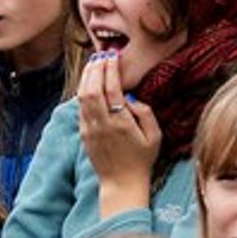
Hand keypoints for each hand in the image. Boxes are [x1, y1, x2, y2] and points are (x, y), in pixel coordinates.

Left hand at [78, 53, 159, 217]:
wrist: (121, 183)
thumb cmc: (142, 160)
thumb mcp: (155, 137)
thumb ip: (146, 114)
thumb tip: (132, 98)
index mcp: (120, 123)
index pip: (111, 89)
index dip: (110, 70)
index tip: (113, 56)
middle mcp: (101, 124)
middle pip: (92, 89)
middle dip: (95, 69)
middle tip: (101, 54)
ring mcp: (89, 129)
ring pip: (82, 97)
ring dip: (86, 78)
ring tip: (92, 64)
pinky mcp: (83, 134)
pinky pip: (80, 108)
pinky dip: (83, 91)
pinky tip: (88, 83)